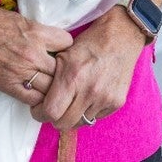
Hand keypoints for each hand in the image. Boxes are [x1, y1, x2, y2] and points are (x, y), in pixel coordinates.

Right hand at [0, 0, 72, 113]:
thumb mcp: (19, 18)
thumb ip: (37, 31)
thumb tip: (50, 40)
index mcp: (36, 32)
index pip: (67, 42)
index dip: (65, 45)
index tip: (62, 47)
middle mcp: (32, 54)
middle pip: (62, 69)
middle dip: (63, 69)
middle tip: (59, 68)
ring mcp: (20, 72)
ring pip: (51, 88)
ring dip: (52, 85)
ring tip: (50, 82)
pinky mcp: (7, 85)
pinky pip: (32, 99)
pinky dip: (38, 98)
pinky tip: (37, 92)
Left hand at [32, 6, 146, 129]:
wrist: (121, 37)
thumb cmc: (89, 43)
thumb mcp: (63, 55)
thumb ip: (52, 79)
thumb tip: (41, 100)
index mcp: (72, 77)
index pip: (50, 112)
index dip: (41, 113)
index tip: (40, 108)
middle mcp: (89, 91)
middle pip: (63, 123)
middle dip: (55, 118)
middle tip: (55, 108)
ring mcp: (104, 98)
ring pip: (80, 123)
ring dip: (73, 116)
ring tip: (72, 101)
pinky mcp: (116, 102)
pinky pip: (96, 118)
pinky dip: (89, 111)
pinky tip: (88, 97)